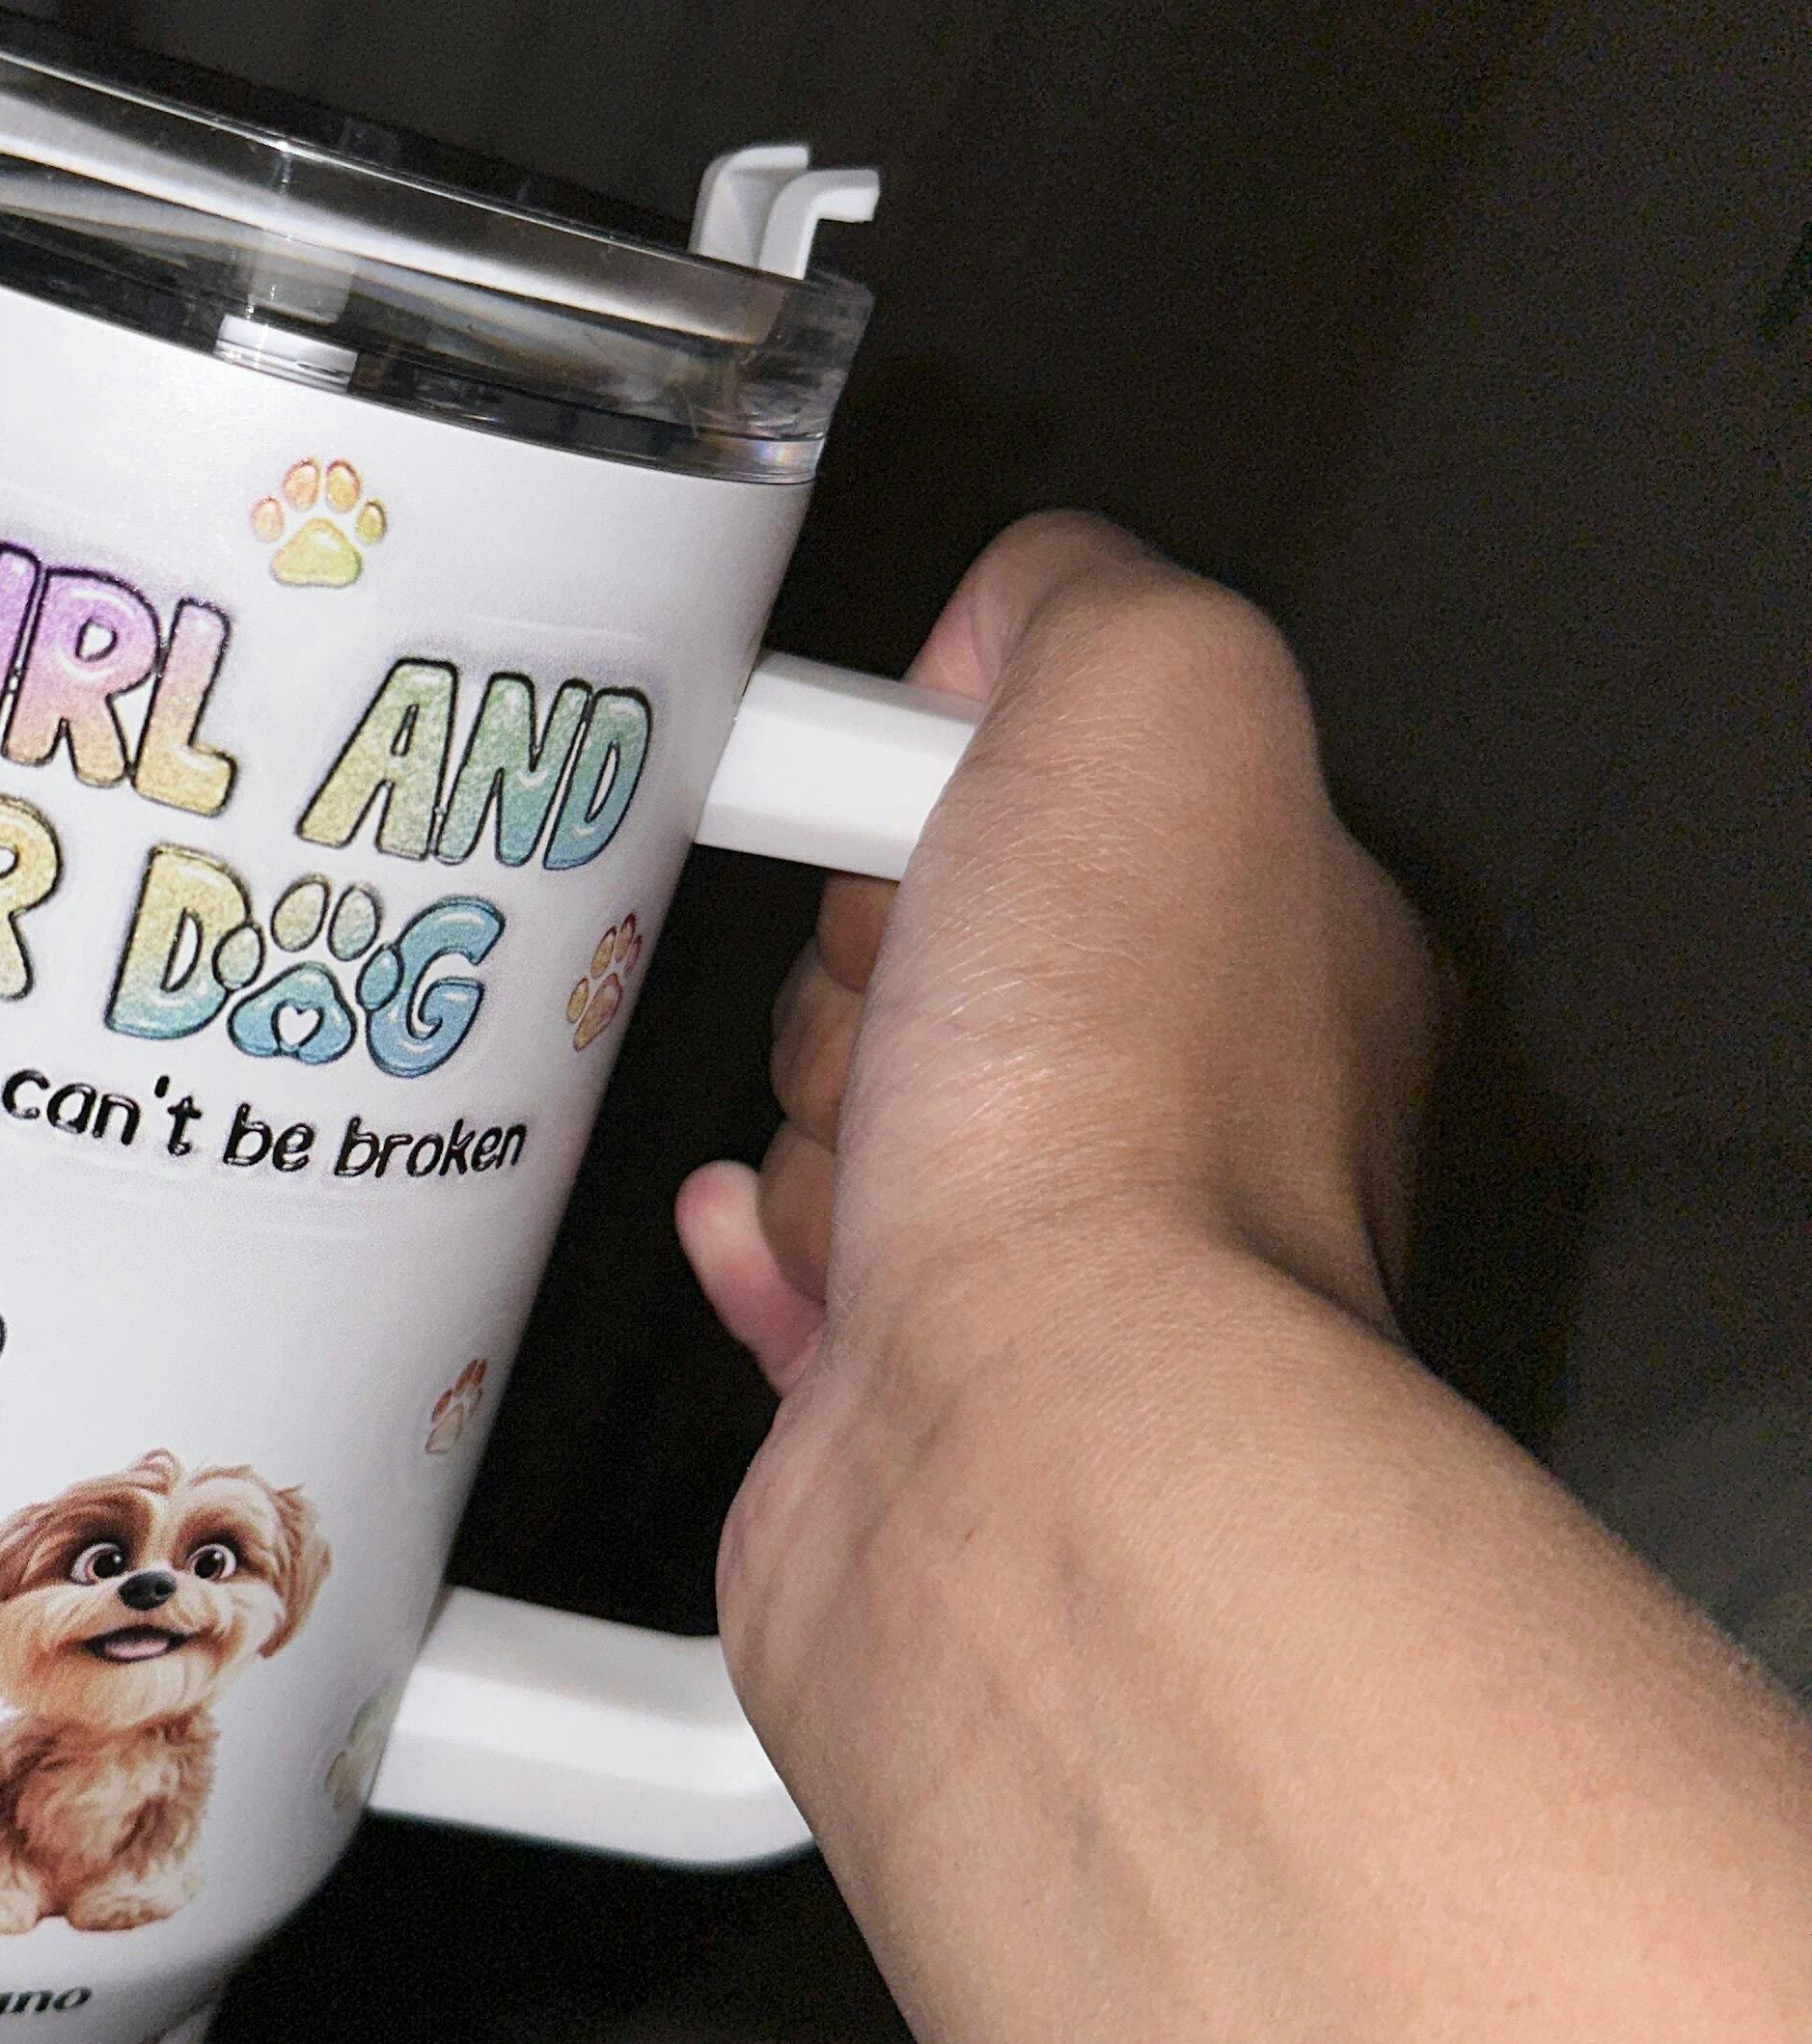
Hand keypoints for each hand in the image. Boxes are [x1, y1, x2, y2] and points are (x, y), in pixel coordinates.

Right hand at [679, 518, 1445, 1685]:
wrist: (1043, 1445)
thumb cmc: (1119, 1116)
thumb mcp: (1159, 691)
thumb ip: (1081, 599)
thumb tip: (993, 637)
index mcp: (1281, 953)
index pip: (1076, 794)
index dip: (957, 785)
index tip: (919, 808)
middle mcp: (1196, 1128)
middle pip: (935, 955)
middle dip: (863, 967)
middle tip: (904, 1004)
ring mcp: (1065, 1279)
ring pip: (846, 1114)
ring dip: (812, 1120)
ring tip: (882, 1168)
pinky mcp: (923, 1406)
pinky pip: (790, 1276)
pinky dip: (762, 1247)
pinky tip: (794, 1242)